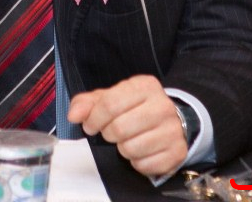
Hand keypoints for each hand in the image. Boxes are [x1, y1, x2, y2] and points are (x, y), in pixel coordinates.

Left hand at [67, 75, 187, 177]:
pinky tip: (141, 150)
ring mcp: (172, 130)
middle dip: (108, 133)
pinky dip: (137, 162)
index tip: (90, 125)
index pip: (109, 104)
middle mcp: (162, 105)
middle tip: (111, 132)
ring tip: (128, 139)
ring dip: (122, 148)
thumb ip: (88, 103)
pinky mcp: (177, 152)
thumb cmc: (136, 107)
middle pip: (119, 128)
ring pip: (131, 148)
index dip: (94, 118)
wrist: (172, 119)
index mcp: (145, 86)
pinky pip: (144, 165)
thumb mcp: (112, 97)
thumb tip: (74, 115)